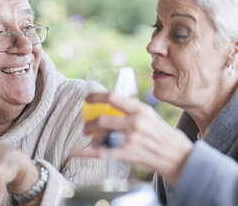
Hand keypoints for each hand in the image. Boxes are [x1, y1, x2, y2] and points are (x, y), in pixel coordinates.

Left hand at [72, 92, 192, 186]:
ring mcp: (131, 139)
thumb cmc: (163, 135)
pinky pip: (102, 153)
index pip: (113, 97)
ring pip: (101, 136)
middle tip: (86, 126)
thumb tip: (111, 107)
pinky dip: (85, 153)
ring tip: (92, 140)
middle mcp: (135, 122)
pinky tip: (74, 152)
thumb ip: (132, 111)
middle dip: (89, 123)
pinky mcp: (128, 154)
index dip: (96, 96)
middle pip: (102, 119)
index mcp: (140, 110)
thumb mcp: (150, 116)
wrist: (178, 156)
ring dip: (92, 138)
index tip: (87, 98)